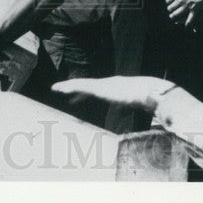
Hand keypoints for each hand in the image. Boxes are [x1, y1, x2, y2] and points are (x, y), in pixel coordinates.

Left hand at [52, 76, 175, 112]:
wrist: (146, 92)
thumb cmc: (141, 99)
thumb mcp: (129, 107)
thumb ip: (123, 111)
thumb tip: (121, 118)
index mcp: (112, 89)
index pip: (95, 90)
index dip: (83, 95)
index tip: (74, 99)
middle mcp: (105, 84)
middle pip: (85, 86)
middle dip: (73, 90)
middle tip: (62, 92)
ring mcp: (102, 84)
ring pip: (80, 85)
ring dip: (67, 87)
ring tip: (56, 88)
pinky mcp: (99, 87)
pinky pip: (81, 86)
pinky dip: (69, 87)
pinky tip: (61, 89)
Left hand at [166, 0, 202, 26]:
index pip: (168, 0)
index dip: (168, 2)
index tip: (170, 3)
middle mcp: (181, 0)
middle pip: (171, 8)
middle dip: (170, 10)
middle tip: (171, 11)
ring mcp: (188, 6)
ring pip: (176, 15)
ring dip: (174, 17)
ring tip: (173, 17)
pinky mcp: (195, 11)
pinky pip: (189, 20)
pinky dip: (187, 24)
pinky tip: (186, 26)